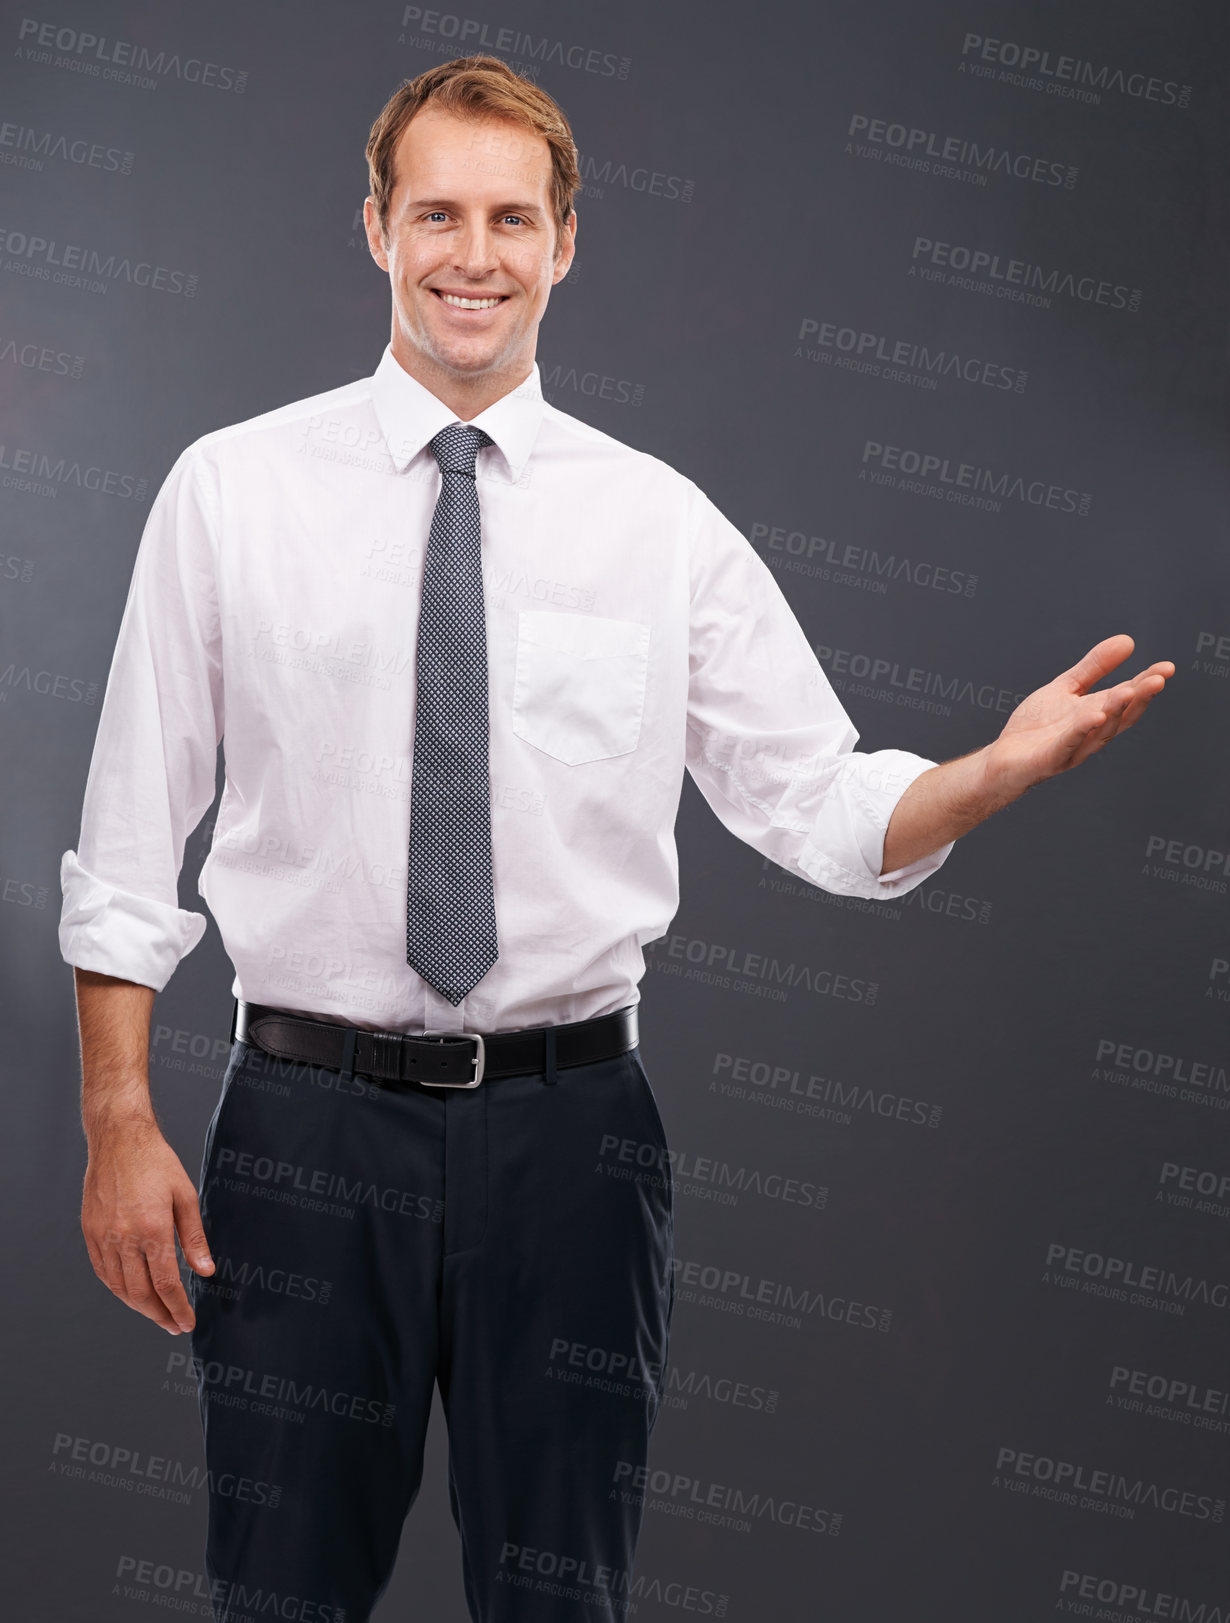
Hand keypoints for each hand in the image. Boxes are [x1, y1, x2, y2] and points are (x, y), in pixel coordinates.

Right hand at [81, 1116, 214, 1333]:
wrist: (119, 1139)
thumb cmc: (156, 1162)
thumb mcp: (186, 1196)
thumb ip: (194, 1238)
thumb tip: (205, 1270)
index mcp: (152, 1229)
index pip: (166, 1284)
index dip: (177, 1308)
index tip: (186, 1322)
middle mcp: (124, 1237)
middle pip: (140, 1293)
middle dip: (159, 1315)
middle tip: (173, 1325)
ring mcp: (103, 1236)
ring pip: (119, 1287)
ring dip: (138, 1307)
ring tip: (156, 1313)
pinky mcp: (90, 1232)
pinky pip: (102, 1271)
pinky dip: (117, 1289)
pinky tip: (130, 1292)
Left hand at [984, 634, 1173, 800]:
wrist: (1005, 758)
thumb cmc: (1038, 725)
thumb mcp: (1066, 687)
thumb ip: (1094, 667)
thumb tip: (1128, 640)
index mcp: (1098, 713)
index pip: (1128, 698)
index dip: (1147, 684)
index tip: (1167, 668)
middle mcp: (1091, 733)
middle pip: (1121, 716)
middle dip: (1140, 698)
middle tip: (1157, 680)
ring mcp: (1073, 748)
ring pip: (1100, 732)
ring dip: (1115, 712)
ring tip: (1129, 691)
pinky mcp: (1050, 760)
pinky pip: (1068, 745)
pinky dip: (1081, 731)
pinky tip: (1093, 716)